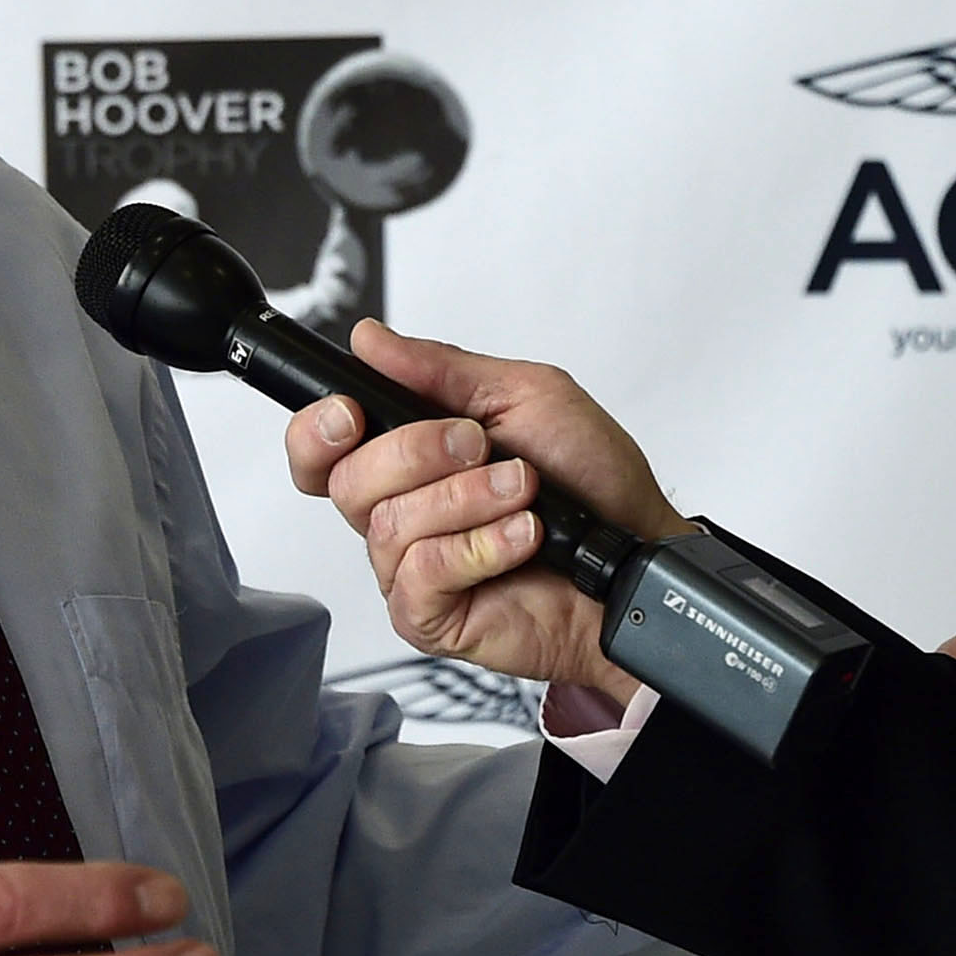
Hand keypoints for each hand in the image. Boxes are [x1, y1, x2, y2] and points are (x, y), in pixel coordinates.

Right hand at [284, 321, 688, 705]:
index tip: (351, 411)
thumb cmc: (592, 480)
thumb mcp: (525, 395)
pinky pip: (422, 574)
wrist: (638, 552)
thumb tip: (372, 340)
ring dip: (468, 498)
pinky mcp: (430, 615)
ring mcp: (410, 568)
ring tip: (523, 493)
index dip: (316, 431)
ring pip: (390, 525)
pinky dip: (481, 546)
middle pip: (347, 482)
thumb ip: (441, 369)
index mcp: (407, 457)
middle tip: (481, 447)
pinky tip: (522, 537)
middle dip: (418, 452)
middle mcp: (400, 511)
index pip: (319, 451)